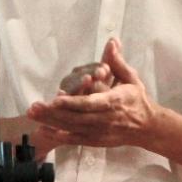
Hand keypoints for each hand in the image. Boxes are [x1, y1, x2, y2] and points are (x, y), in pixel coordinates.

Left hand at [27, 38, 159, 148]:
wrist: (148, 128)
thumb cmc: (137, 99)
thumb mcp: (130, 78)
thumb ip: (117, 61)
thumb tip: (112, 41)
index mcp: (114, 101)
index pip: (90, 103)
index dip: (72, 103)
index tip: (55, 99)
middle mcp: (105, 119)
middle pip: (76, 117)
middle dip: (53, 113)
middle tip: (33, 107)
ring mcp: (100, 132)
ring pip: (73, 128)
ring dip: (51, 122)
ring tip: (32, 114)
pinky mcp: (97, 140)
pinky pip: (75, 139)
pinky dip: (60, 136)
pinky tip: (43, 130)